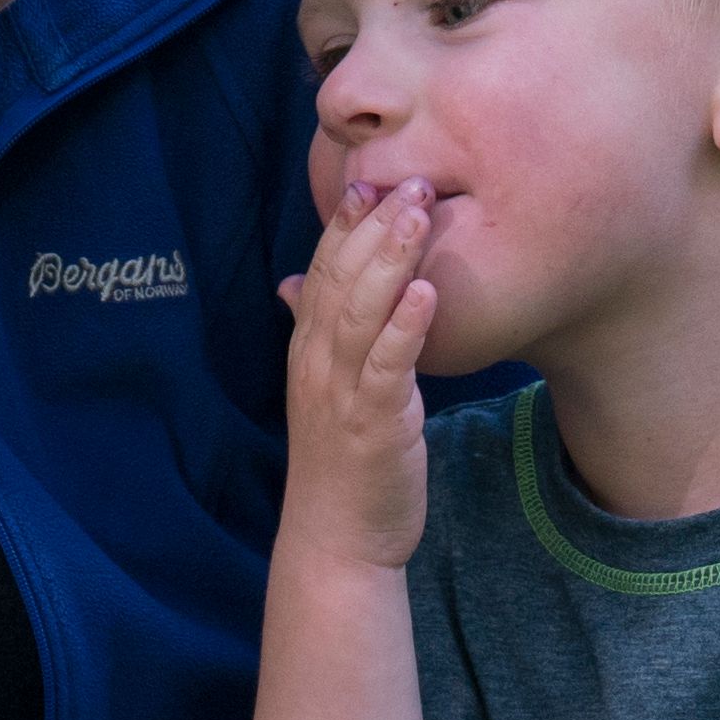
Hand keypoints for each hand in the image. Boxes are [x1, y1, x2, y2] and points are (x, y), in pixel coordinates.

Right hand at [276, 178, 438, 577]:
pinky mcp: (373, 423)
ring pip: (361, 311)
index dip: (344, 226)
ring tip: (419, 213)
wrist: (338, 541)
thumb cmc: (343, 467)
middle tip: (410, 178)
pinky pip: (387, 366)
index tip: (370, 181)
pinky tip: (427, 293)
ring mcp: (341, 392)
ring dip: (391, 259)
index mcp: (309, 353)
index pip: (321, 273)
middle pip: (340, 279)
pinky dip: (405, 326)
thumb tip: (292, 285)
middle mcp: (317, 364)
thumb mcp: (327, 393)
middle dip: (374, 226)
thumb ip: (317, 335)